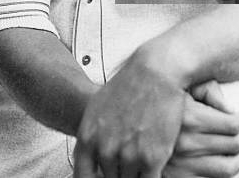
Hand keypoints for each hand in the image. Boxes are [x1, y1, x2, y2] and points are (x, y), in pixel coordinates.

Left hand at [74, 48, 185, 177]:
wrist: (156, 71)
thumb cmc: (130, 84)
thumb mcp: (98, 106)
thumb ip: (92, 135)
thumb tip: (91, 154)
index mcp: (88, 137)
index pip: (82, 176)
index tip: (101, 177)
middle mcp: (105, 149)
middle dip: (118, 172)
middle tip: (127, 159)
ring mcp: (128, 156)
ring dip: (135, 173)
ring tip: (141, 158)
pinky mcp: (152, 158)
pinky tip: (153, 168)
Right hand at [163, 81, 238, 177]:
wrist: (125, 122)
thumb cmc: (158, 97)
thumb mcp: (182, 87)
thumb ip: (208, 92)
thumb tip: (231, 109)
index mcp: (189, 116)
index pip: (232, 124)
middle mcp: (186, 141)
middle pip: (233, 144)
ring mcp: (181, 162)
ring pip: (227, 167)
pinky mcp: (176, 176)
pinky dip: (229, 173)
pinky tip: (235, 164)